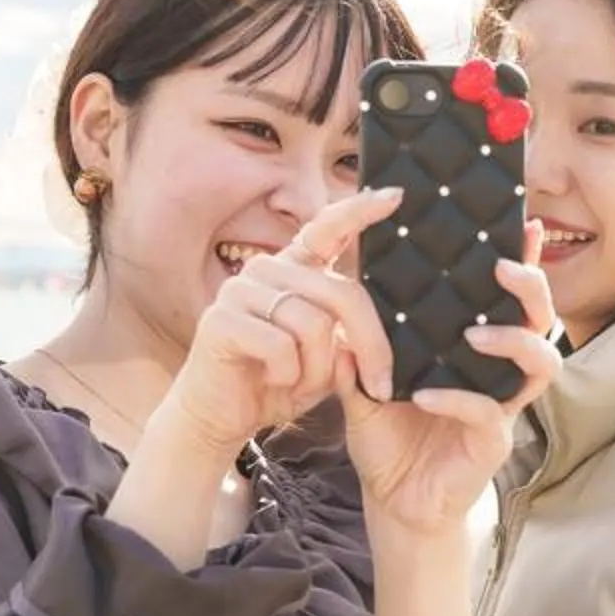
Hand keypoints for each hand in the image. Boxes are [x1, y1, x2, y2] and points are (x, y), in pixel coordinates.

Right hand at [158, 188, 404, 457]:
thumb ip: (348, 341)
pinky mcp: (221, 319)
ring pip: (314, 325)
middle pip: (342, 294)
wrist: (219, 418)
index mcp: (293, 272)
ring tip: (298, 383)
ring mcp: (241, 290)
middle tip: (381, 387)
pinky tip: (271, 382)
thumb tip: (365, 340)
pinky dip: (288, 376)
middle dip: (371, 347)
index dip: (359, 211)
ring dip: (317, 371)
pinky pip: (282, 347)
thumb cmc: (275, 386)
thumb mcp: (324, 361)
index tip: (395, 196)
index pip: (327, 230)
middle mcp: (267, 270)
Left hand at [336, 224, 562, 541]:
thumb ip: (357, 348)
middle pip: (541, 320)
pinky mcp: (491, 443)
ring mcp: (501, 407)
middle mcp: (498, 372)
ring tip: (473, 334)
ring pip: (540, 364)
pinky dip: (458, 400)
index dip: (522, 260)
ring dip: (512, 341)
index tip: (522, 223)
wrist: (393, 502)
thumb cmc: (390, 438)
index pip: (506, 297)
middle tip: (503, 269)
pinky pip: (488, 414)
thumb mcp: (365, 385)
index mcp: (474, 349)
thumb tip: (338, 303)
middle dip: (532, 290)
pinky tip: (427, 395)